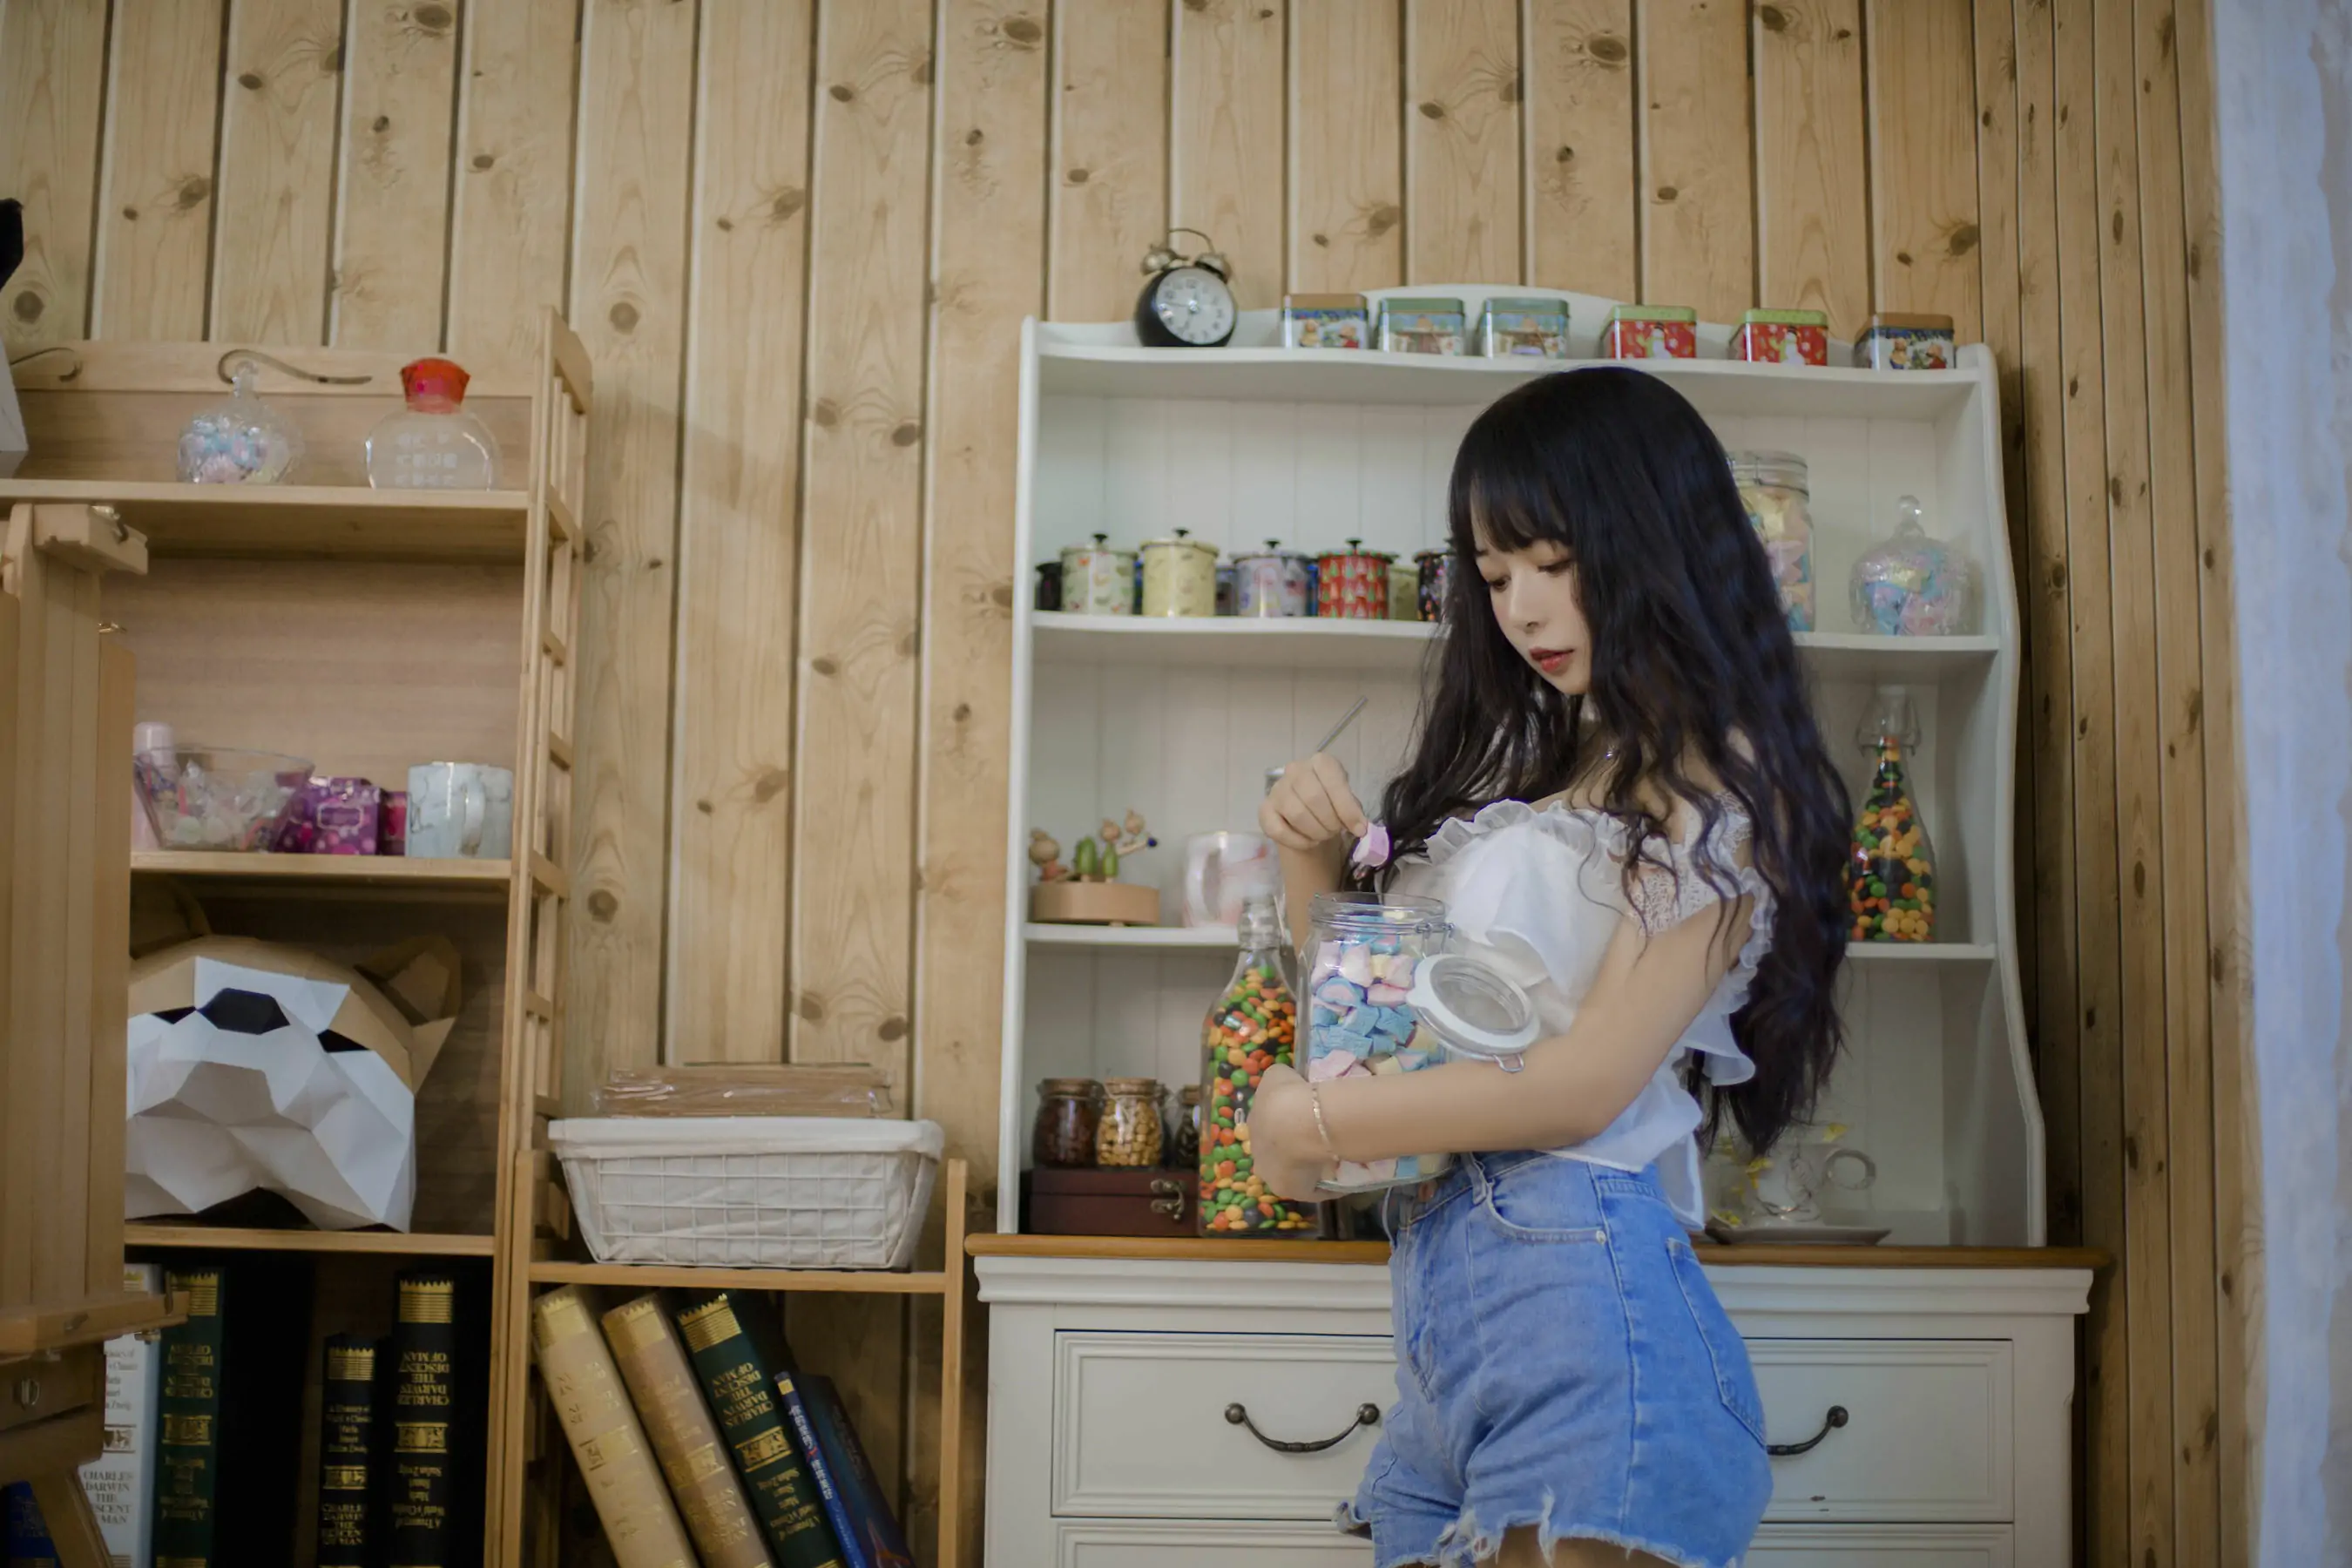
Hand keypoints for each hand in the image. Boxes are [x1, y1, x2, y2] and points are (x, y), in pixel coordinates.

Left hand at [1244, 1062, 1334, 1201]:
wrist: (1300, 1124)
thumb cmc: (1286, 1096)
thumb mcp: (1277, 1075)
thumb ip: (1280, 1082)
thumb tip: (1291, 1085)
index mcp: (1254, 1128)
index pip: (1268, 1127)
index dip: (1284, 1123)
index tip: (1303, 1118)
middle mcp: (1260, 1156)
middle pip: (1277, 1154)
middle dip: (1292, 1148)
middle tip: (1317, 1139)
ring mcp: (1277, 1178)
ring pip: (1294, 1174)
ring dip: (1308, 1168)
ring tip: (1331, 1158)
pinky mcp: (1298, 1192)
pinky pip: (1315, 1190)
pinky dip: (1329, 1186)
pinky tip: (1343, 1177)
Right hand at [1258, 753, 1368, 851]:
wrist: (1309, 814)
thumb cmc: (1331, 804)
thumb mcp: (1346, 802)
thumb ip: (1353, 811)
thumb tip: (1360, 828)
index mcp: (1320, 762)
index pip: (1333, 782)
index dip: (1347, 809)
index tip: (1359, 829)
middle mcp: (1295, 770)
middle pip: (1314, 798)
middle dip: (1330, 821)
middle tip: (1336, 831)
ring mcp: (1277, 789)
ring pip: (1297, 813)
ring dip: (1316, 832)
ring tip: (1324, 835)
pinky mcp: (1264, 810)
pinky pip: (1278, 829)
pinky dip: (1298, 841)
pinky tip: (1309, 842)